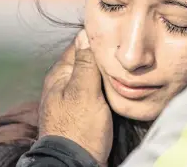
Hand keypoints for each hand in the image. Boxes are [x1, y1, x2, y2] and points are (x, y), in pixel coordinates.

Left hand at [38, 30, 112, 166]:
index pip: (79, 45)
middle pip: (87, 61)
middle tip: (126, 53)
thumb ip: (85, 64)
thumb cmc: (78, 129)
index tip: (117, 37)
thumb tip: (84, 33)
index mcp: (60, 74)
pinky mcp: (83, 110)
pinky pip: (96, 91)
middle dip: (104, 57)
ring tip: (125, 69)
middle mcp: (64, 83)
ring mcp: (73, 97)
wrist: (74, 164)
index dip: (97, 39)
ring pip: (93, 76)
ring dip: (107, 73)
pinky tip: (118, 88)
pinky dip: (106, 87)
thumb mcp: (83, 92)